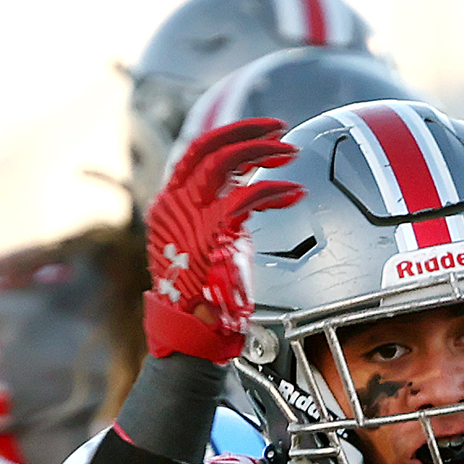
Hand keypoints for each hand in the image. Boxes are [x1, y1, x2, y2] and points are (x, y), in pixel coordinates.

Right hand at [142, 117, 299, 364]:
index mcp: (171, 203)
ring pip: (225, 162)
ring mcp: (190, 217)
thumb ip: (219, 215)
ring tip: (290, 153)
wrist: (191, 334)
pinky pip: (246, 196)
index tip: (259, 131)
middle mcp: (175, 203)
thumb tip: (246, 190)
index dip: (229, 135)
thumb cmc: (204, 298)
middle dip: (247, 132)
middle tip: (280, 129)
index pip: (196, 152)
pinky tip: (293, 192)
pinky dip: (274, 190)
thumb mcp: (206, 246)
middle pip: (209, 147)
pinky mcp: (210, 233)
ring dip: (261, 151)